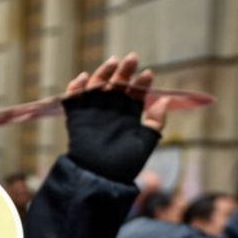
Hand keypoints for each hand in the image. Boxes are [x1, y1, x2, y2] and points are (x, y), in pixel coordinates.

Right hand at [62, 53, 171, 181]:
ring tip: (112, 62)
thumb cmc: (124, 165)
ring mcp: (93, 115)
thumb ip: (155, 122)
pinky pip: (73, 101)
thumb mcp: (146, 142)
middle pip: (116, 86)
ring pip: (96, 88)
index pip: (135, 95)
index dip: (141, 84)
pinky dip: (75, 89)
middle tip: (131, 58)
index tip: (148, 74)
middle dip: (123, 72)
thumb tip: (165, 100)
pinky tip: (82, 78)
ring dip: (103, 74)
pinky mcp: (76, 119)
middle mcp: (110, 113)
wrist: (99, 178)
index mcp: (128, 117)